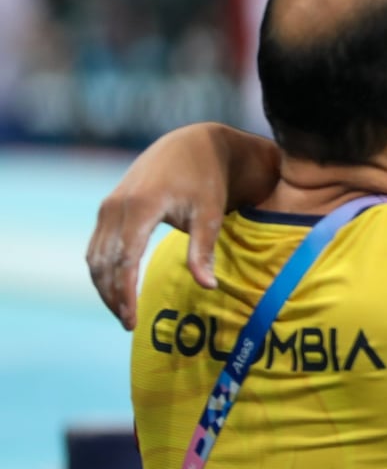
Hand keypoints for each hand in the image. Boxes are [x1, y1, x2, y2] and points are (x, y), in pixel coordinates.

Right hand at [85, 124, 246, 329]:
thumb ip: (203, 250)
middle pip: (104, 262)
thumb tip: (208, 287)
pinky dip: (103, 270)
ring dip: (104, 286)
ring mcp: (108, 206)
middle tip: (129, 324)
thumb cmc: (206, 180)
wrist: (190, 145)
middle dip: (113, 296)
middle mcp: (116, 206)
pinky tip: (116, 289)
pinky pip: (97, 246)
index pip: (124, 259)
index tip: (132, 320)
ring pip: (95, 256)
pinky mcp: (108, 208)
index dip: (125, 292)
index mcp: (141, 206)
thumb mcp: (210, 214)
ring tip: (122, 313)